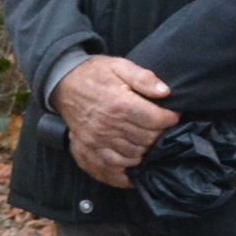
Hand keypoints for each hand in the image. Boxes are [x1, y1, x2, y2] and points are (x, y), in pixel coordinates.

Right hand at [50, 54, 178, 188]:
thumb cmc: (95, 74)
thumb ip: (144, 78)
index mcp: (119, 104)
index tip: (172, 115)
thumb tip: (166, 92)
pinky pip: (114, 169)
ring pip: (135, 155)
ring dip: (146, 150)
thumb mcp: (120, 66)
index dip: (170, 118)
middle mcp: (108, 126)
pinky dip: (128, 168)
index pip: (155, 120)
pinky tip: (136, 162)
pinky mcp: (89, 150)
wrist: (63, 84)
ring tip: (148, 140)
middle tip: (160, 127)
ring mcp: (97, 141)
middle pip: (147, 140)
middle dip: (159, 134)